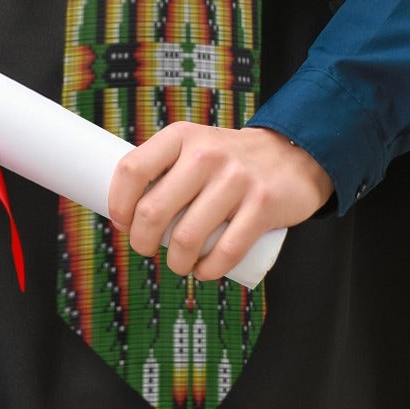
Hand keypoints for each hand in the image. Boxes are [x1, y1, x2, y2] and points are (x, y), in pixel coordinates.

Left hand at [107, 123, 333, 281]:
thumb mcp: (193, 145)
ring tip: (177, 264)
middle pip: (153, 210)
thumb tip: (125, 208)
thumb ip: (164, 167)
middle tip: (145, 248)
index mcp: (180, 136)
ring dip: (175, 262)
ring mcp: (235, 179)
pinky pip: (226, 251)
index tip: (121, 221)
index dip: (118, 203)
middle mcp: (204, 154)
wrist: (290, 155)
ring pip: (186, 237)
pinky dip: (208, 271)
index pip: (132, 169)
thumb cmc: (227, 159)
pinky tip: (203, 272)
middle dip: (141, 241)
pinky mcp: (262, 206)